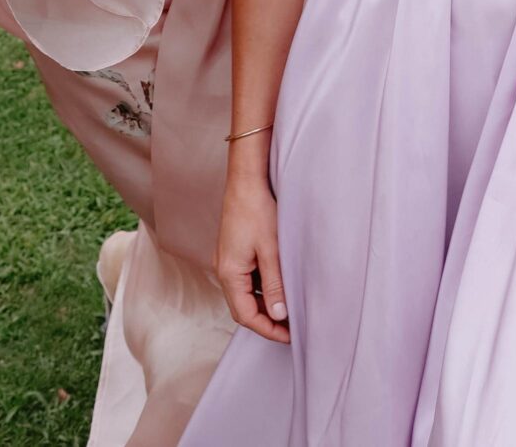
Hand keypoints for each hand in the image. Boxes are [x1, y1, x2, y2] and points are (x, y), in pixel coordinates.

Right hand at [214, 170, 289, 341]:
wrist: (246, 180)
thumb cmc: (257, 210)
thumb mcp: (271, 250)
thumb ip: (274, 286)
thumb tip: (280, 315)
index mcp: (228, 273)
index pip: (246, 315)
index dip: (268, 329)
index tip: (289, 336)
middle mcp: (224, 269)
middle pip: (242, 308)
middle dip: (266, 321)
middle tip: (292, 328)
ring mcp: (227, 260)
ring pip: (245, 294)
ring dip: (265, 305)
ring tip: (290, 309)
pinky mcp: (234, 252)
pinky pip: (246, 280)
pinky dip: (262, 289)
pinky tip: (279, 286)